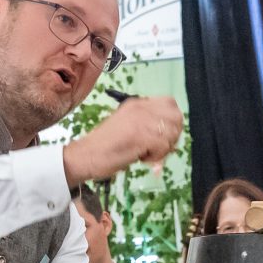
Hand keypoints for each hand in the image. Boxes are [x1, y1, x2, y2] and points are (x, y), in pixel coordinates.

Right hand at [62, 96, 183, 184]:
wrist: (85, 156)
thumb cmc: (106, 147)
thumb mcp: (129, 127)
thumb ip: (148, 126)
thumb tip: (173, 135)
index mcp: (137, 103)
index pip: (170, 104)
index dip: (173, 122)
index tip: (164, 137)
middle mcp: (140, 108)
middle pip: (176, 117)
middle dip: (173, 136)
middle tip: (159, 148)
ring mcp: (140, 120)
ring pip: (171, 133)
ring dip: (164, 149)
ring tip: (146, 154)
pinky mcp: (139, 136)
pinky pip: (163, 146)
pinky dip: (156, 157)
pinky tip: (141, 159)